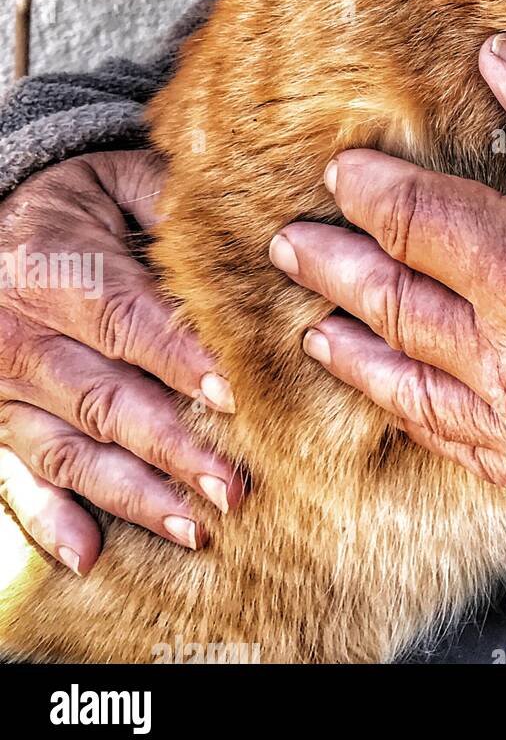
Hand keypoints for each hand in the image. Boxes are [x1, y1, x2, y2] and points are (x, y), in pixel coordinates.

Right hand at [0, 150, 242, 574]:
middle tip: (232, 485)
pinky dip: (49, 521)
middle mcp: (20, 334)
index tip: (234, 397)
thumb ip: (171, 208)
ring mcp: (0, 387)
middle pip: (104, 399)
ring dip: (132, 495)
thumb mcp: (116, 182)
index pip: (126, 322)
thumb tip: (248, 238)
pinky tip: (90, 557)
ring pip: (68, 451)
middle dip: (172, 448)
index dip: (180, 361)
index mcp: (55, 268)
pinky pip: (16, 479)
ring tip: (196, 527)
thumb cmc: (76, 203)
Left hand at [271, 36, 505, 507]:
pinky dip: (409, 411)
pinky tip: (393, 396)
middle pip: (392, 301)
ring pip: (407, 382)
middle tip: (292, 244)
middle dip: (333, 266)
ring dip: (352, 347)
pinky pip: (456, 441)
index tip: (343, 172)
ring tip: (313, 326)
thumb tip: (497, 58)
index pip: (416, 220)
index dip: (370, 191)